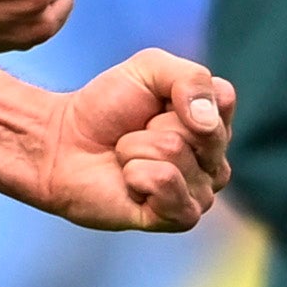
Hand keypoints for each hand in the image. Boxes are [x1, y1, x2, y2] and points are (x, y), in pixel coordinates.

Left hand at [29, 49, 233, 230]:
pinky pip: (166, 184)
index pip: (222, 98)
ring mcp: (200, 191)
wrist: (63, 143)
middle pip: (202, 129)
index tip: (155, 99)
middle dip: (155, 123)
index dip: (179, 92)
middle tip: (138, 130)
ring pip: (177, 154)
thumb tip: (207, 122)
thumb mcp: (149, 69)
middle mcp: (215, 159)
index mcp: (215, 121)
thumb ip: (190, 78)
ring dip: (137, 148)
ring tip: (127, 155)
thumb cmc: (107, 107)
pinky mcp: (178, 217)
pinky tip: (128, 180)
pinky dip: (136, 174)